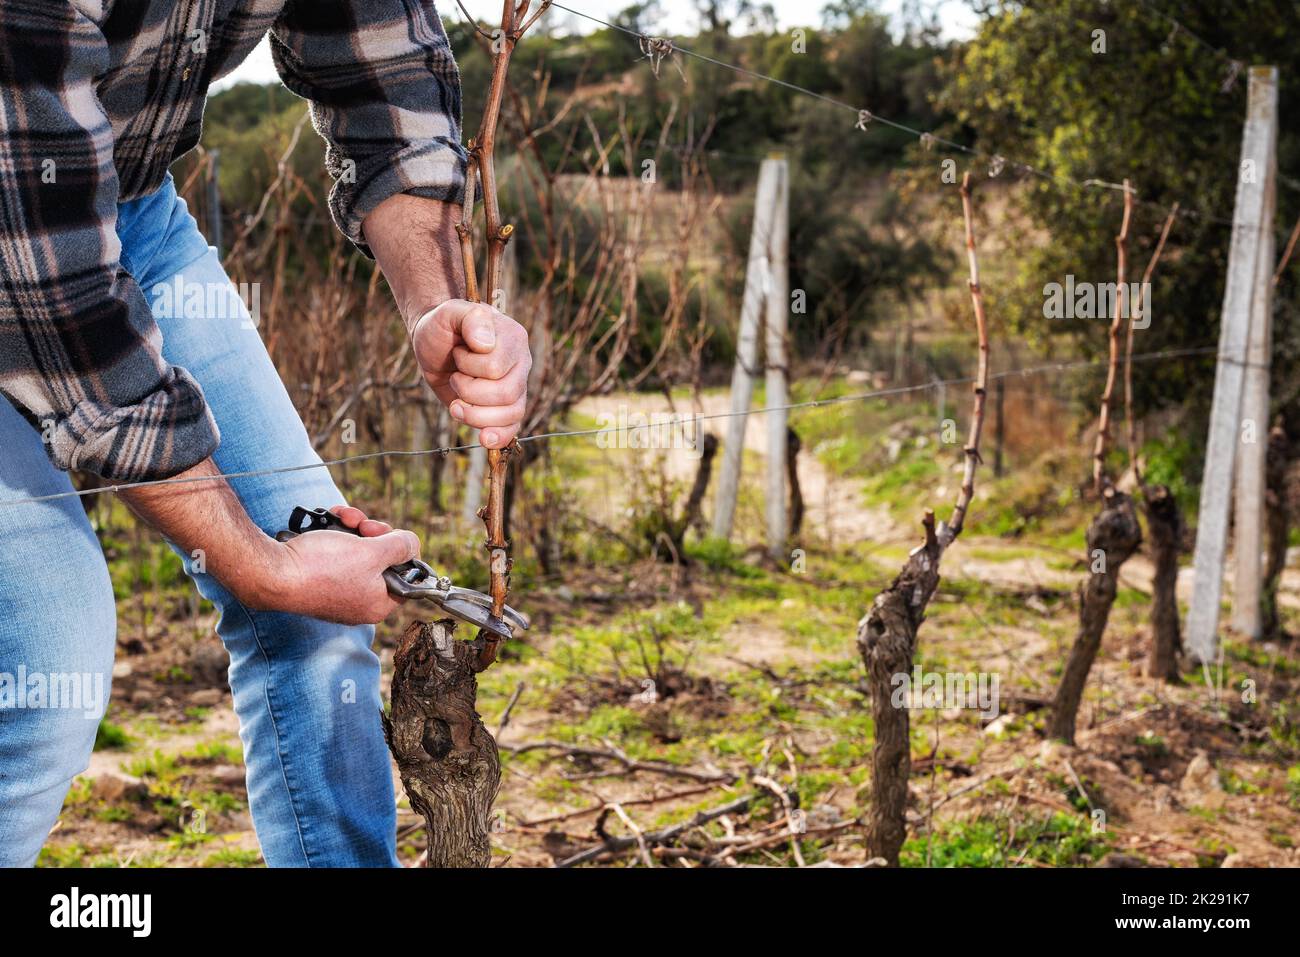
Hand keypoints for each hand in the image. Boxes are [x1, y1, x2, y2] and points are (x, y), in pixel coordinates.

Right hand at [253, 505, 420, 624]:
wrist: (271, 571)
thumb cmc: (322, 567)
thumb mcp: (373, 553)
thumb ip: (401, 547)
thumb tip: (413, 544)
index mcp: (378, 604)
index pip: (405, 577)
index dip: (401, 552)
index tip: (392, 537)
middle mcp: (358, 602)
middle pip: (381, 560)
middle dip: (373, 534)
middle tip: (365, 525)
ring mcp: (336, 590)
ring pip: (357, 550)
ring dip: (353, 527)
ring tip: (342, 517)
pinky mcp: (318, 577)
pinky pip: (336, 552)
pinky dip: (335, 533)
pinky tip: (328, 521)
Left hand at [412, 299, 530, 448]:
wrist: (435, 344)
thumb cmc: (442, 326)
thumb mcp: (449, 312)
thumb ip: (470, 318)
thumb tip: (485, 344)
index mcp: (513, 338)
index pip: (496, 367)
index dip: (469, 366)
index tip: (458, 352)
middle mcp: (520, 363)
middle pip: (505, 394)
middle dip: (469, 391)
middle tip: (455, 377)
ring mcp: (516, 387)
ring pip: (511, 415)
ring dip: (475, 415)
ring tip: (456, 404)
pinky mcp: (504, 407)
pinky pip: (513, 428)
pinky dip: (498, 436)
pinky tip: (483, 438)